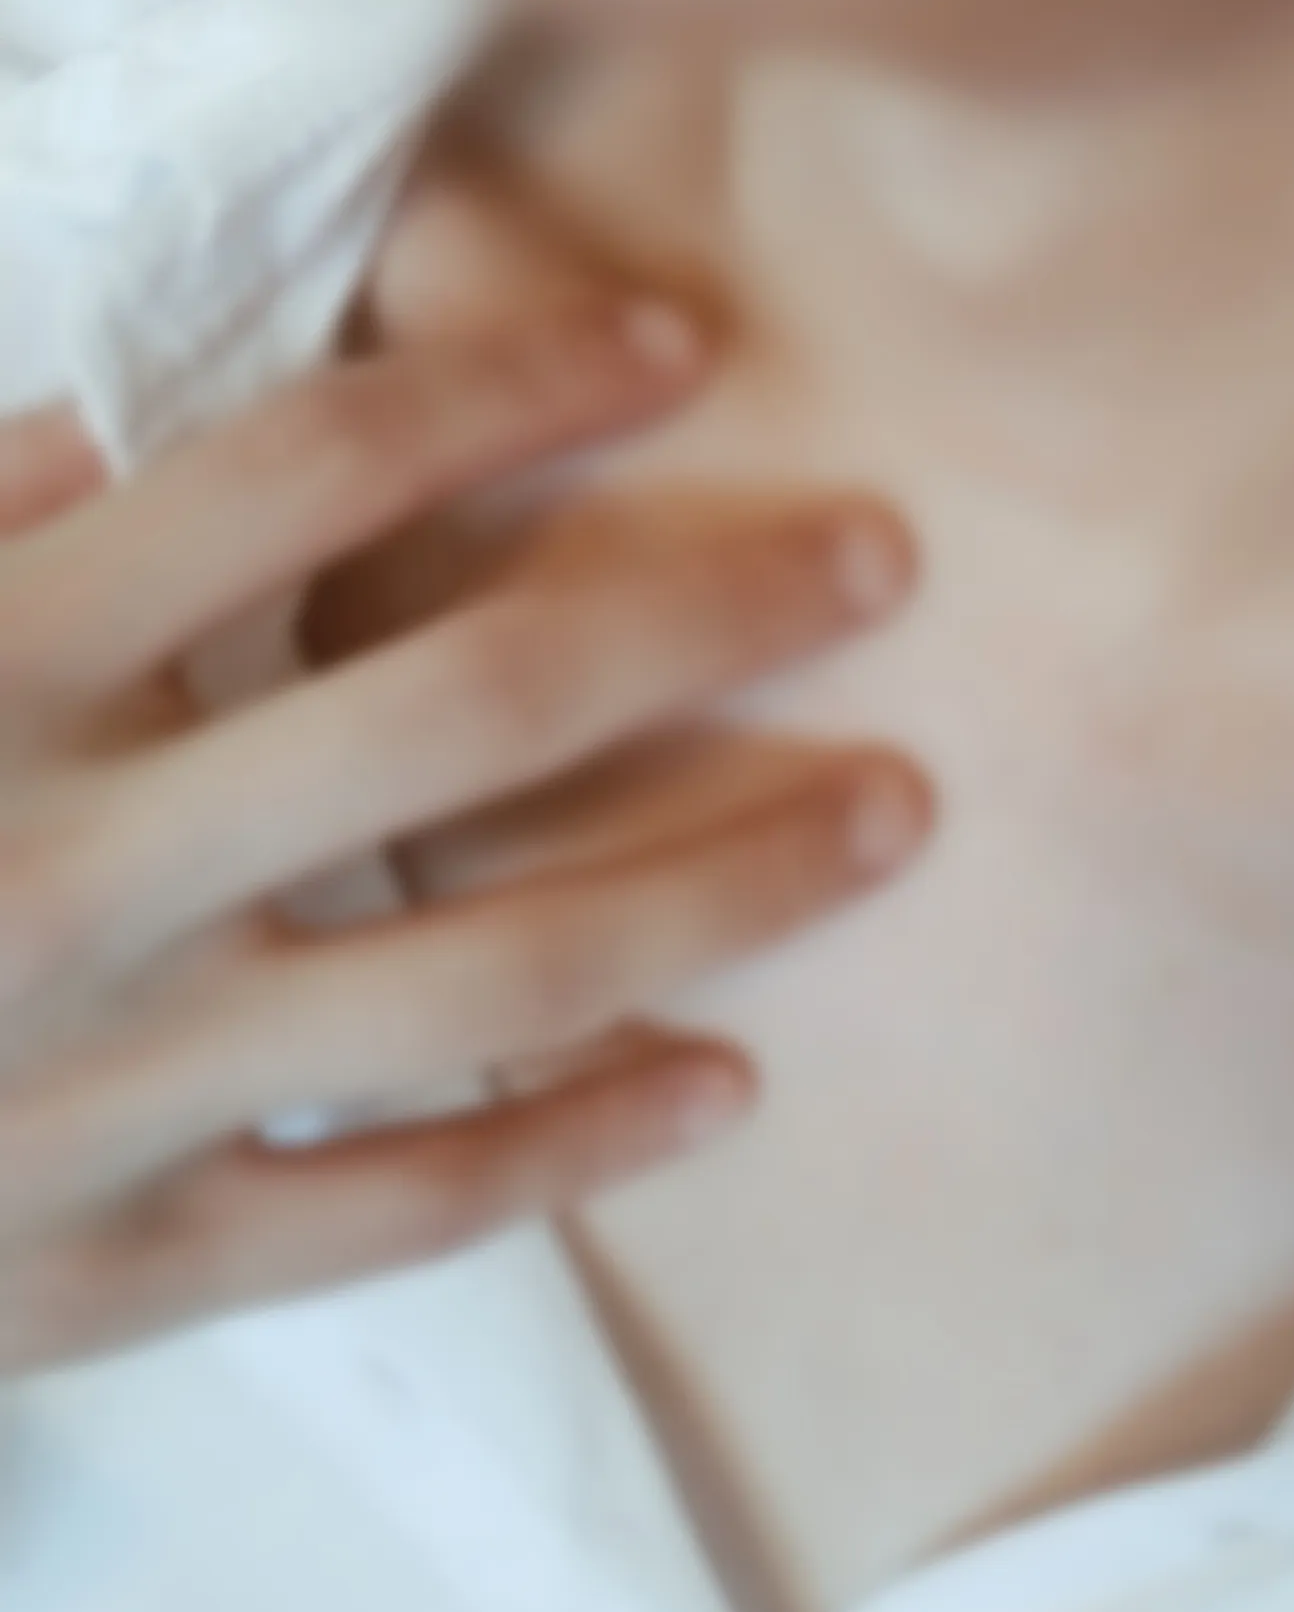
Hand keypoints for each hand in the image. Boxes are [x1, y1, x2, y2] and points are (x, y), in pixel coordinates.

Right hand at [0, 310, 929, 1373]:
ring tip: (894, 812)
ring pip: (483, 972)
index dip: (502, 391)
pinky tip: (726, 1089)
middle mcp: (68, 864)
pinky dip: (566, 1151)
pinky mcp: (105, 1268)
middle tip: (886, 557)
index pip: (295, 479)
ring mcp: (101, 1082)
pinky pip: (383, 1211)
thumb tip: (100, 444)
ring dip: (716, 886)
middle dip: (700, 616)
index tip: (673, 342)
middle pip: (459, 711)